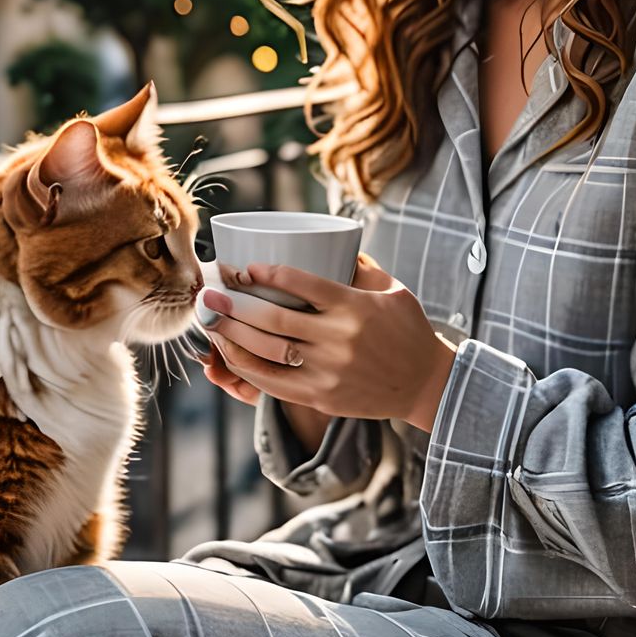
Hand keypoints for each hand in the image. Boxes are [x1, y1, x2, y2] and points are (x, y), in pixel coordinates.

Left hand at [199, 258, 458, 434]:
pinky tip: (230, 355)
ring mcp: (328, 371)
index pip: (302, 283)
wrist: (426, 384)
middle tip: (209, 294)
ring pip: (268, 353)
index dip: (268, 273)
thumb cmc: (408, 330)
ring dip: (233, 336)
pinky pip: (273, 383)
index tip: (244, 268)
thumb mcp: (393, 290)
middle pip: (274, 320)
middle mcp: (338, 339)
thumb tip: (333, 240)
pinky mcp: (321, 396)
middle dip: (235, 306)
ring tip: (211, 323)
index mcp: (354, 307)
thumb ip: (361, 267)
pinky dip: (247, 368)